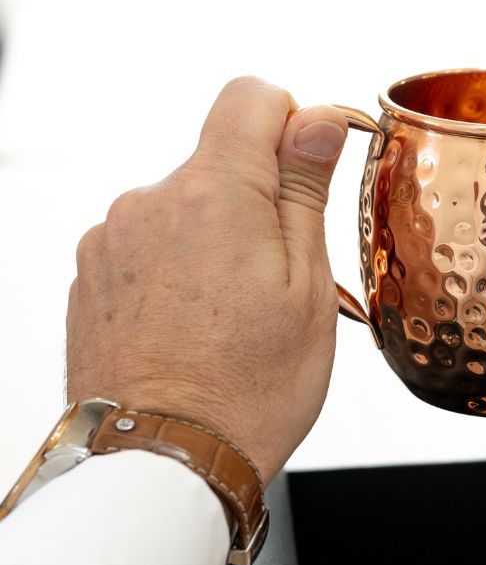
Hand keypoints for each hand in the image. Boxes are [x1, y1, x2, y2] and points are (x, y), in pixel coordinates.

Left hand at [65, 77, 349, 482]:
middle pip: (219, 159)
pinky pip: (149, 243)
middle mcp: (149, 203)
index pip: (251, 96)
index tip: (305, 171)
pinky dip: (177, 267)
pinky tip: (194, 325)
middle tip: (277, 277)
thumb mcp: (306, 284)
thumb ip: (304, 187)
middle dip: (257, 199)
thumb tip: (317, 119)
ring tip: (232, 314)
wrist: (163, 468)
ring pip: (185, 206)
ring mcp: (110, 240)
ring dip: (214, 237)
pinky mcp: (90, 276)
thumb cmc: (247, 390)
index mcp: (213, 194)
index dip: (291, 122)